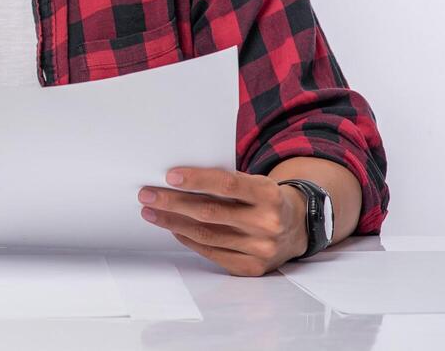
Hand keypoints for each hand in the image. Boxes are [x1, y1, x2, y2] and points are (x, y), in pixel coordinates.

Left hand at [137, 167, 307, 276]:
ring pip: (207, 235)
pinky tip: (173, 229)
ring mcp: (261, 249)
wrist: (297, 227)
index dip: (197, 180)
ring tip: (152, 212)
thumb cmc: (265, 199)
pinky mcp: (252, 268)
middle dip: (173, 203)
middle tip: (147, 195)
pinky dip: (189, 239)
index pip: (227, 184)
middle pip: (210, 213)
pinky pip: (212, 253)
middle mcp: (267, 223)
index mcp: (268, 194)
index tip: (169, 176)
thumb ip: (225, 182)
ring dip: (173, 222)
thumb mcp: (255, 182)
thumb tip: (176, 181)